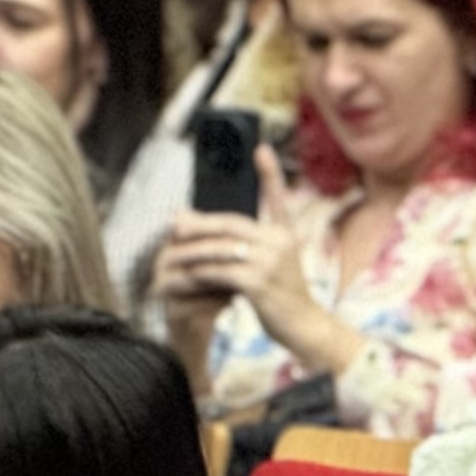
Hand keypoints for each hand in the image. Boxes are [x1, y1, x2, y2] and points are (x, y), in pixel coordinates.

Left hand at [154, 150, 305, 318]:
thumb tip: (221, 239)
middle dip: (198, 224)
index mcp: (285, 235)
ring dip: (191, 252)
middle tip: (174, 224)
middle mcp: (280, 243)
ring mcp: (270, 262)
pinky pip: (218, 271)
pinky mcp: (258, 282)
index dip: (269, 174)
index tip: (260, 148)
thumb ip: (248, 250)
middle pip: (230, 224)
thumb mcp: (272, 267)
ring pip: (219, 249)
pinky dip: (198, 273)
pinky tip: (184, 275)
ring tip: (171, 254)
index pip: (277, 198)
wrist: (304, 327)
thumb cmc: (282, 297)